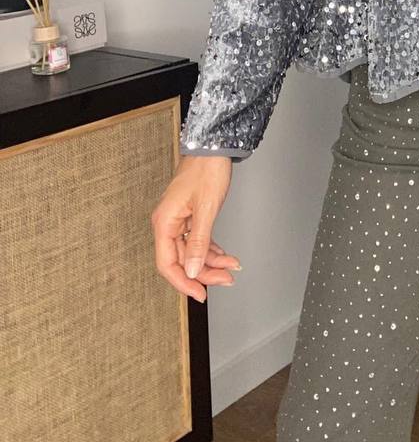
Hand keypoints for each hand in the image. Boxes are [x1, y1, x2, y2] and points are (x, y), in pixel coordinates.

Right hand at [151, 156, 241, 302]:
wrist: (214, 147)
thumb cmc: (206, 170)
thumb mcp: (205, 209)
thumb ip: (198, 242)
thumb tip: (191, 270)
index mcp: (164, 222)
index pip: (167, 264)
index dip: (183, 282)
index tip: (200, 294)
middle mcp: (168, 223)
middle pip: (182, 260)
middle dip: (204, 272)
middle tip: (226, 279)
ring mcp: (178, 220)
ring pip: (192, 252)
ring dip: (211, 262)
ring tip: (232, 267)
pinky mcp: (190, 216)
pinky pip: (198, 240)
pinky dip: (212, 249)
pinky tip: (225, 256)